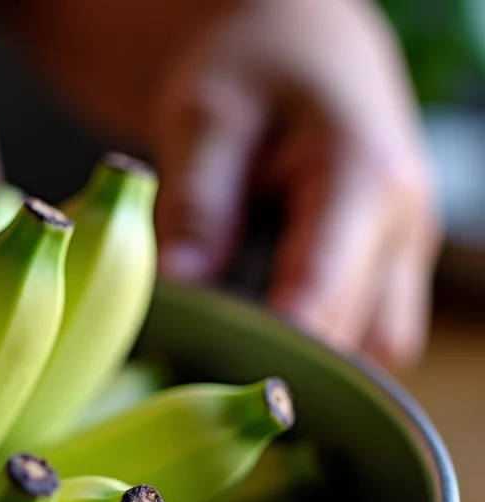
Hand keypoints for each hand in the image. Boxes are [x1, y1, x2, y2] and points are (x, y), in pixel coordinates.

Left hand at [151, 0, 441, 368]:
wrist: (298, 37)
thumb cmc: (251, 63)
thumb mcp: (205, 116)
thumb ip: (195, 204)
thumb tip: (177, 291)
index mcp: (365, 180)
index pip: (320, 294)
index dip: (265, 350)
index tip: (209, 386)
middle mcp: (403, 227)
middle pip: (342, 334)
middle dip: (268, 359)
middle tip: (190, 370)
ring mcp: (403, 254)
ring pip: (358, 349)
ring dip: (295, 358)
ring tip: (219, 344)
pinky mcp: (387, 271)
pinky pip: (357, 336)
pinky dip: (310, 343)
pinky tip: (251, 329)